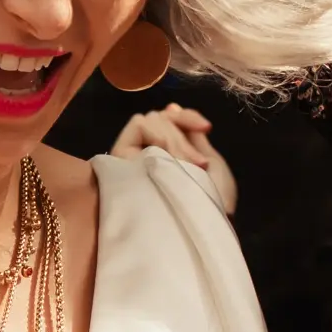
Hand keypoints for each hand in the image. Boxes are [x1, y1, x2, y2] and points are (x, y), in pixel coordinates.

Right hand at [112, 105, 236, 216]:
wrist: (204, 225)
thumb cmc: (211, 200)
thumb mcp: (208, 162)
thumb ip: (190, 135)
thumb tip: (171, 106)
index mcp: (169, 152)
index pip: (169, 118)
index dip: (187, 117)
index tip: (206, 128)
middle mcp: (147, 152)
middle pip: (159, 117)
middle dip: (182, 134)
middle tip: (197, 163)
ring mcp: (132, 156)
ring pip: (150, 119)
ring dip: (173, 138)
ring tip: (186, 166)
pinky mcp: (120, 160)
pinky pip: (137, 125)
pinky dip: (157, 133)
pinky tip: (167, 156)